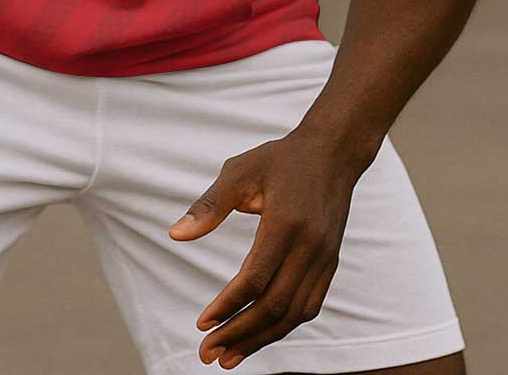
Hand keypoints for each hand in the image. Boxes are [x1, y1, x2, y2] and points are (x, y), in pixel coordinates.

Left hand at [168, 127, 363, 367]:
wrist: (332, 153)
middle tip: (208, 354)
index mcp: (286, 223)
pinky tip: (260, 335)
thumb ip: (209, 205)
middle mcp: (310, 247)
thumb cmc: (279, 159)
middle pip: (274, 306)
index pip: (255, 279)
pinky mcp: (330, 263)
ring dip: (261, 339)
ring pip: (294, 313)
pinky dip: (283, 325)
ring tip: (229, 356)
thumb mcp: (239, 170)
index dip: (227, 306)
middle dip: (239, 334)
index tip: (202, 323)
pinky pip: (309, 305)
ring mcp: (324, 258)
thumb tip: (175, 234)